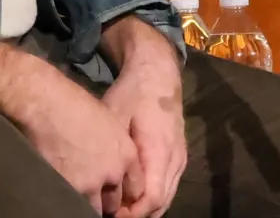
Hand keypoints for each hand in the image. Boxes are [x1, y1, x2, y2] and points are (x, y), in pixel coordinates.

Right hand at [0, 43, 138, 213]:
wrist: (46, 104)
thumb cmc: (72, 104)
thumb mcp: (107, 123)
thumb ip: (114, 149)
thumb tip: (109, 164)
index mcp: (126, 154)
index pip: (135, 188)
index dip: (124, 192)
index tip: (114, 193)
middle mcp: (113, 172)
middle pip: (115, 202)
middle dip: (105, 202)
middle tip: (94, 197)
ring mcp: (90, 183)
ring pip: (94, 209)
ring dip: (86, 203)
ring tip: (77, 194)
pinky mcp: (68, 188)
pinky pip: (72, 204)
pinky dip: (68, 200)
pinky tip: (61, 192)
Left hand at [100, 19, 186, 217]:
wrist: (157, 75)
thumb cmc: (131, 95)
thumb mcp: (114, 119)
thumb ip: (113, 153)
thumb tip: (100, 183)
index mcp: (158, 150)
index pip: (151, 197)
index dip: (132, 213)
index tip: (111, 216)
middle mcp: (174, 159)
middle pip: (160, 204)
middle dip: (137, 215)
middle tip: (111, 216)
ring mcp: (180, 160)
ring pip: (166, 199)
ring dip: (145, 209)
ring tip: (119, 211)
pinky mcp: (179, 158)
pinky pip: (169, 188)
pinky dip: (153, 199)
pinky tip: (132, 198)